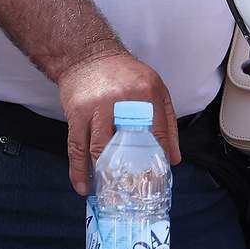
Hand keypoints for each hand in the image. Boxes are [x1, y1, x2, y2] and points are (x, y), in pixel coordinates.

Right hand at [57, 48, 180, 195]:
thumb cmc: (124, 73)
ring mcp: (96, 108)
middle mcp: (120, 101)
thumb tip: (173, 158)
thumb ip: (167, 122)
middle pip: (127, 146)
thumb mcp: (155, 88)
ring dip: (103, 175)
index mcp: (145, 94)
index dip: (158, 159)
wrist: (87, 54)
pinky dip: (78, 169)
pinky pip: (76, 146)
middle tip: (133, 193)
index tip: (157, 178)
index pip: (157, 134)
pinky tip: (83, 185)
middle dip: (130, 173)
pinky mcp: (76, 113)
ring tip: (108, 193)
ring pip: (99, 150)